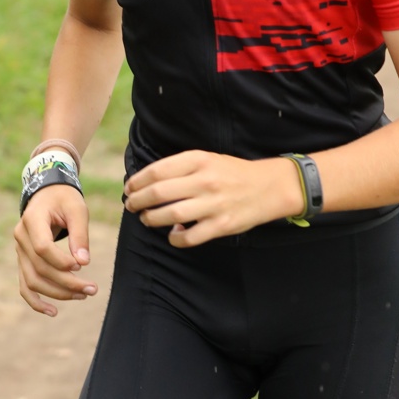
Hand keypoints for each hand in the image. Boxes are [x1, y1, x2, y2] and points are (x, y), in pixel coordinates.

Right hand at [14, 185, 96, 315]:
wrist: (48, 194)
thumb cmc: (65, 200)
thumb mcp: (77, 209)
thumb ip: (80, 234)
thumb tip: (83, 263)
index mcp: (32, 220)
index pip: (42, 248)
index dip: (61, 261)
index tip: (81, 266)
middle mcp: (21, 238)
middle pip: (40, 268)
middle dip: (67, 282)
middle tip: (92, 289)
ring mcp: (20, 251)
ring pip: (32, 281)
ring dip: (57, 293)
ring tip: (83, 296)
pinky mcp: (24, 261)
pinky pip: (25, 285)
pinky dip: (36, 302)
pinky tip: (53, 312)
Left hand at [124, 150, 300, 245]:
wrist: (269, 187)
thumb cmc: (232, 173)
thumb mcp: (207, 159)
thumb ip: (180, 168)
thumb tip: (147, 183)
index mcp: (199, 160)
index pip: (157, 171)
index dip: (137, 182)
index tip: (129, 189)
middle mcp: (205, 181)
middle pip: (158, 193)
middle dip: (138, 201)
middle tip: (131, 206)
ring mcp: (213, 204)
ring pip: (170, 215)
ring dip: (151, 219)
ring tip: (146, 219)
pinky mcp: (221, 225)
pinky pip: (189, 237)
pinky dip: (175, 239)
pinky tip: (172, 235)